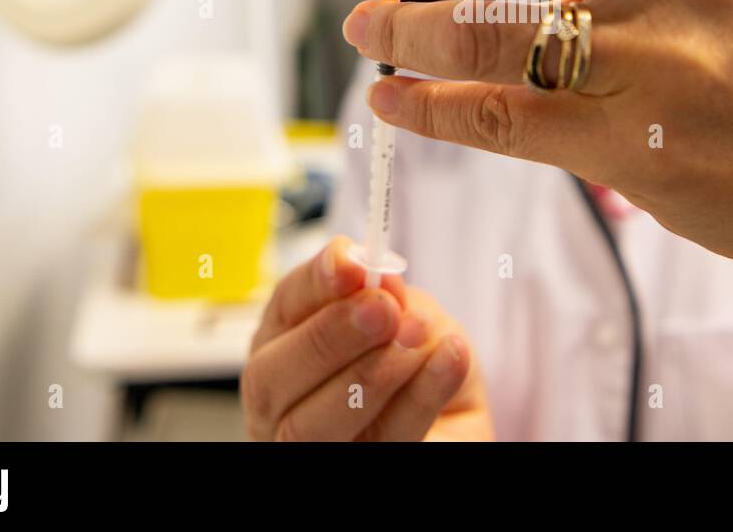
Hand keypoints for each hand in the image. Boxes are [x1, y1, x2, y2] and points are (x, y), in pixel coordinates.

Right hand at [242, 236, 491, 439]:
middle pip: (271, 378)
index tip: (351, 263)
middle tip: (383, 309)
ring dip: (373, 373)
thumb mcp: (410, 313)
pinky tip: (449, 359)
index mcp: (285, 344)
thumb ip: (389, 297)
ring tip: (419, 336)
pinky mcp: (358, 468)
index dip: (313, 283)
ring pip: (311, 426)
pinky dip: (420, 397)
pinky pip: (383, 443)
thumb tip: (379, 278)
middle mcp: (282, 402)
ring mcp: (315, 444)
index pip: (282, 309)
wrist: (460, 417)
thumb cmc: (421, 360)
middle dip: (329, 336)